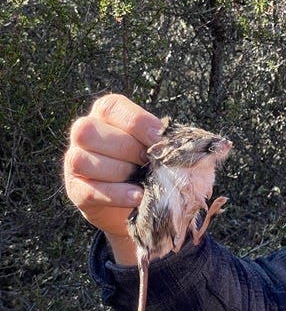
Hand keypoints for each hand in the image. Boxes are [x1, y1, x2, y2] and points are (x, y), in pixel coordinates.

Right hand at [63, 94, 163, 264]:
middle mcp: (84, 133)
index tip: (160, 139)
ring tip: (143, 182)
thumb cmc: (154, 166)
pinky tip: (137, 197)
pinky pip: (88, 190)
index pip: (111, 107)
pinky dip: (116, 194)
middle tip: (149, 162)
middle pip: (88, 131)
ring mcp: (73, 162)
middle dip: (125, 148)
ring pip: (81, 160)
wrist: (144, 203)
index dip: (137, 122)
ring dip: (118, 171)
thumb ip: (169, 141)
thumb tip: (187, 143)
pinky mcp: (75, 190)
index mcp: (106, 114)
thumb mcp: (162, 148)